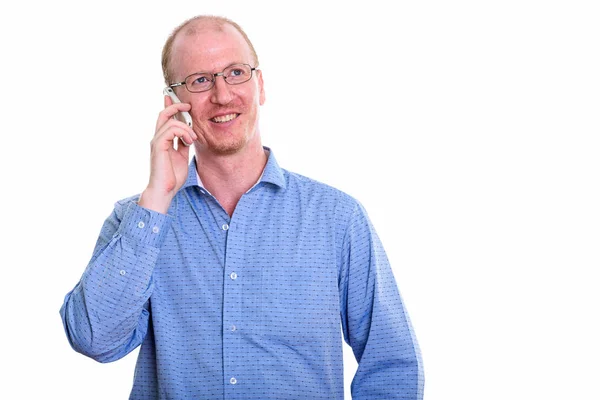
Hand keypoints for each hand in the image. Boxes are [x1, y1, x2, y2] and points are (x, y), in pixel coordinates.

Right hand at [138, 96, 197, 213]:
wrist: (164, 191)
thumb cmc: (172, 177)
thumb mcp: (182, 157)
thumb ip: (184, 145)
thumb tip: (190, 135)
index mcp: (163, 140)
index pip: (165, 119)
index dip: (171, 107)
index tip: (182, 102)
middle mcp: (158, 138)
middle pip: (163, 114)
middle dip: (176, 106)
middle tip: (188, 106)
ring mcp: (157, 142)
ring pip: (169, 121)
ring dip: (186, 127)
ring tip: (193, 138)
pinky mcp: (158, 146)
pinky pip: (170, 130)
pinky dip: (183, 132)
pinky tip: (189, 141)